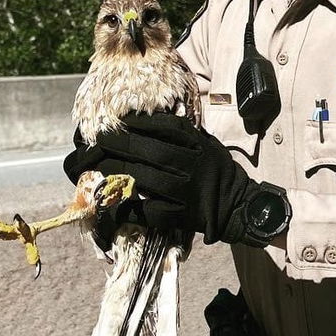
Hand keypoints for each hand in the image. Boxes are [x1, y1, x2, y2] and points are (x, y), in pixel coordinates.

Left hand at [63, 112, 262, 244]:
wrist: (241, 206)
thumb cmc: (217, 171)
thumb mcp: (206, 143)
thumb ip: (181, 133)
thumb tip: (142, 119)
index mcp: (198, 144)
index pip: (162, 127)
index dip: (136, 124)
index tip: (115, 121)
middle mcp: (193, 164)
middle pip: (148, 151)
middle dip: (118, 145)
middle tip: (96, 142)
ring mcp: (188, 191)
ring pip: (145, 179)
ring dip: (116, 173)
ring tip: (94, 168)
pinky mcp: (184, 216)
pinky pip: (151, 212)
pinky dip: (130, 209)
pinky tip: (112, 204)